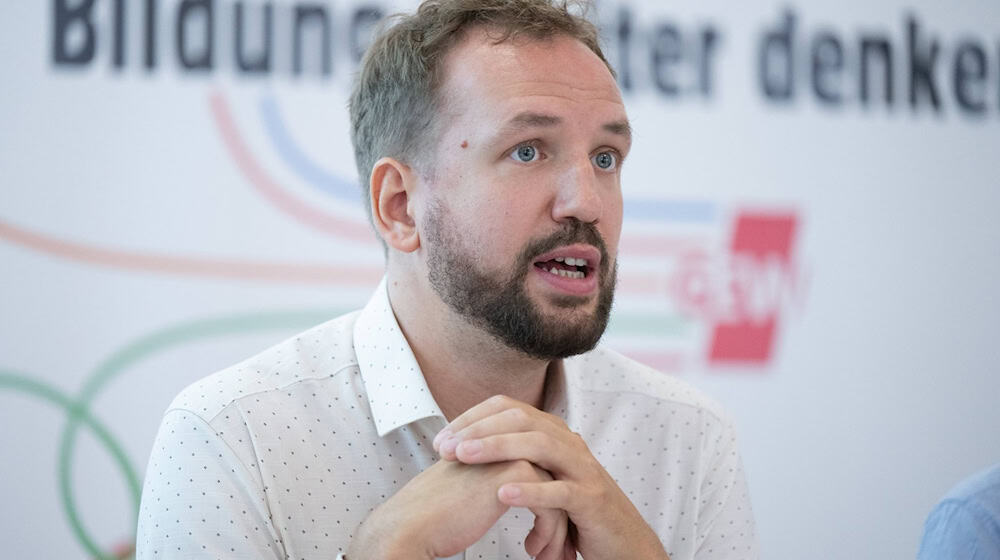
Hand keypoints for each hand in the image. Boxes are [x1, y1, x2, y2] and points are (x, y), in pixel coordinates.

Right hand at [346, 458, 573, 559]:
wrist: (412, 525)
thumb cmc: (434, 513)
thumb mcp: (468, 486)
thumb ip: (489, 477)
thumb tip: (507, 493)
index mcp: (493, 443)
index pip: (538, 468)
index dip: (546, 501)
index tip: (549, 531)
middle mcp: (505, 441)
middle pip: (551, 477)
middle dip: (561, 515)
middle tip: (561, 547)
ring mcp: (511, 453)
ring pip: (556, 492)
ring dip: (557, 530)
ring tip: (549, 557)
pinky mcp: (515, 471)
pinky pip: (550, 505)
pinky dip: (548, 533)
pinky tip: (533, 552)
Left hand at [433, 395, 670, 559]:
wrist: (621, 539)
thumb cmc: (573, 509)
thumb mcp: (542, 475)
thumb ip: (514, 458)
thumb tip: (466, 448)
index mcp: (552, 433)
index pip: (508, 408)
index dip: (472, 418)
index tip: (441, 439)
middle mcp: (568, 442)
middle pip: (520, 419)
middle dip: (478, 430)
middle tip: (445, 447)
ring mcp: (582, 468)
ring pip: (539, 445)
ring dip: (497, 448)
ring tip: (464, 457)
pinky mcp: (591, 499)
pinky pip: (559, 490)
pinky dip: (530, 490)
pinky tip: (502, 493)